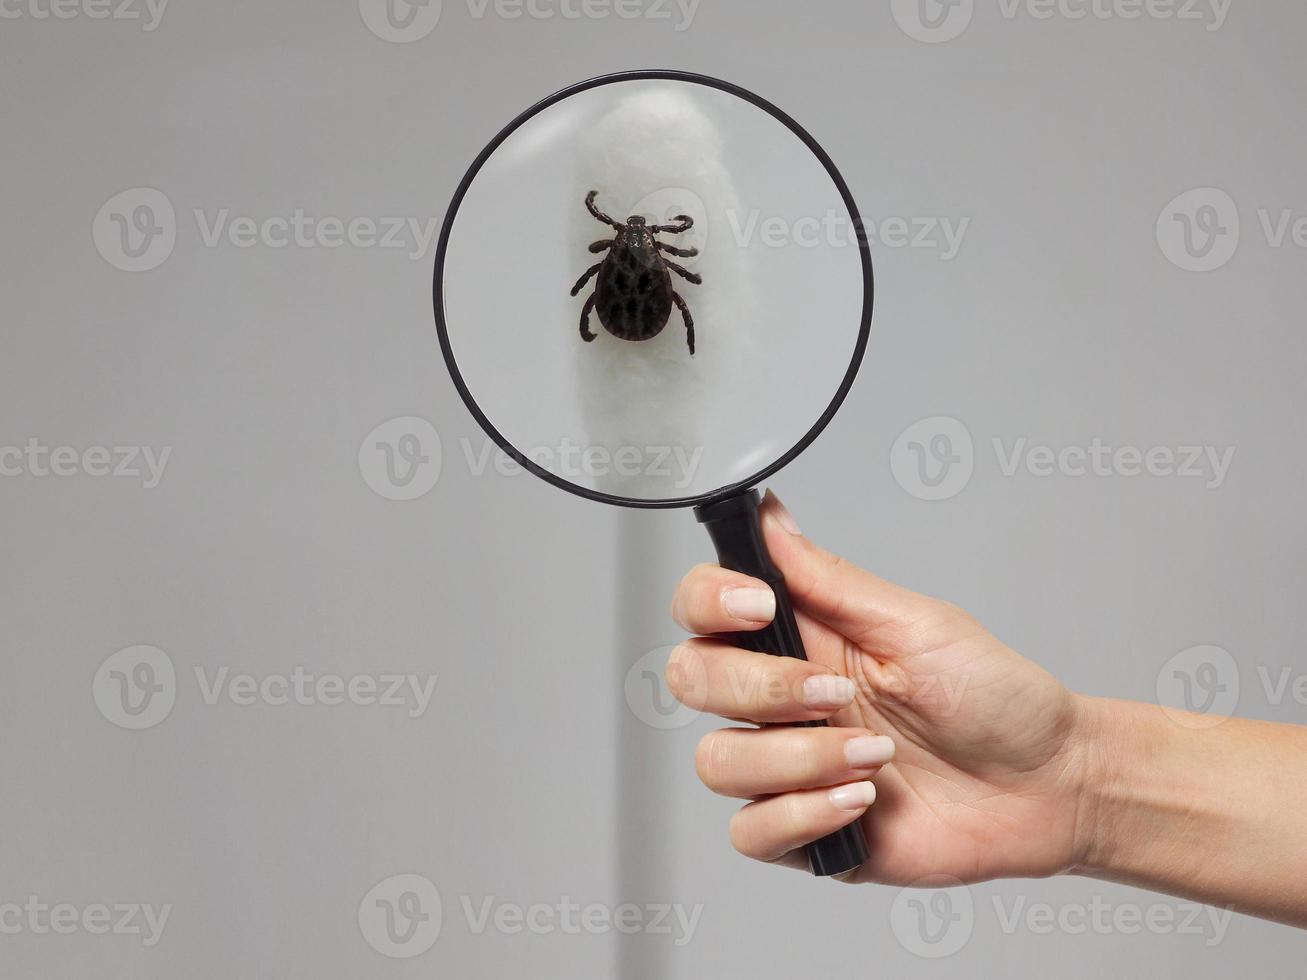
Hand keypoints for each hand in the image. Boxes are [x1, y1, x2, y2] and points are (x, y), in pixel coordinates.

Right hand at [666, 491, 1093, 883]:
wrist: (1049, 784)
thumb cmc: (994, 696)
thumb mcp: (914, 624)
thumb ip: (828, 578)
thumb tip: (769, 515)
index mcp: (800, 637)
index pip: (702, 609)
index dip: (708, 603)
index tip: (760, 606)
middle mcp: (781, 699)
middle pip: (692, 681)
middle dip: (759, 689)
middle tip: (835, 693)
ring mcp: (788, 766)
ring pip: (717, 761)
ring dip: (796, 757)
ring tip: (873, 756)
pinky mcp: (805, 832)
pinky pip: (751, 831)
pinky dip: (803, 813)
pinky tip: (860, 799)